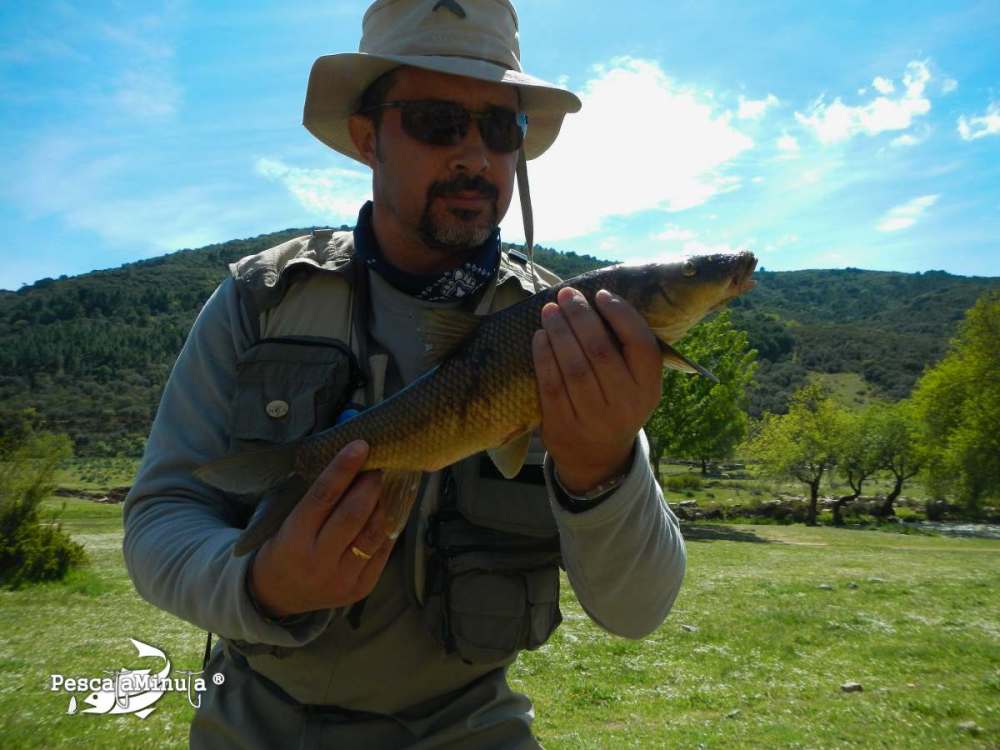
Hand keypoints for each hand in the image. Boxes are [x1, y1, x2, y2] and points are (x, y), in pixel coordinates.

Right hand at [247, 440, 395, 617]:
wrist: (278, 595)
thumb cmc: (284, 547)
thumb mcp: (287, 522)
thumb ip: (317, 498)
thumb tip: (351, 461)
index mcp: (293, 540)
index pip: (322, 497)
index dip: (342, 469)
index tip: (360, 446)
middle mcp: (318, 561)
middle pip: (352, 515)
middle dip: (370, 486)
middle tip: (380, 466)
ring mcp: (342, 578)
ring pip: (374, 534)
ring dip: (387, 504)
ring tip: (392, 484)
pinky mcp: (361, 588)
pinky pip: (383, 551)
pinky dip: (391, 526)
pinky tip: (394, 509)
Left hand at [532, 287, 661, 494]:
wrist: (598, 457)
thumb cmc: (616, 404)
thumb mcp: (636, 384)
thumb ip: (627, 351)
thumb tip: (598, 300)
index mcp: (648, 387)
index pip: (641, 344)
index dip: (621, 314)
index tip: (601, 294)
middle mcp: (625, 403)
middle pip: (601, 350)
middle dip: (581, 316)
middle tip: (566, 295)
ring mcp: (593, 417)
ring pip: (573, 366)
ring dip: (559, 332)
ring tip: (550, 310)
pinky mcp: (563, 425)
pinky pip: (551, 385)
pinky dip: (543, 357)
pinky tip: (539, 337)